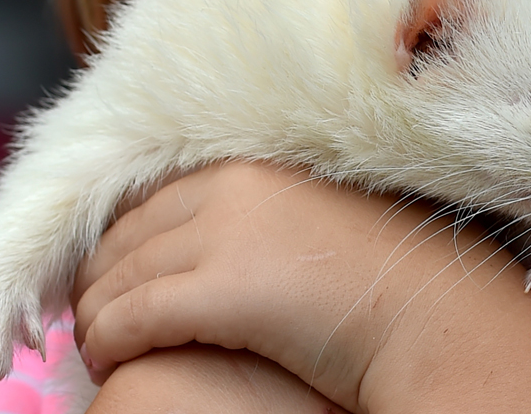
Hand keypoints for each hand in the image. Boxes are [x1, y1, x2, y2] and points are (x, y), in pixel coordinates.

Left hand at [73, 161, 530, 413]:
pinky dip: (106, 342)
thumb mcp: (320, 225)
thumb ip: (267, 220)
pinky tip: (107, 362)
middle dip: (99, 278)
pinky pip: (129, 317)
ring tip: (97, 347)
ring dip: (94, 316)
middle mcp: (231, 188)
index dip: (124, 242)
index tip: (115, 274)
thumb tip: (230, 248)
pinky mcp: (220, 290)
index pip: (153, 200)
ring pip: (117, 277)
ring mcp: (224, 235)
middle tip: (94, 315)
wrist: (436, 317)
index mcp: (254, 168)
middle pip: (125, 235)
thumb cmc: (389, 280)